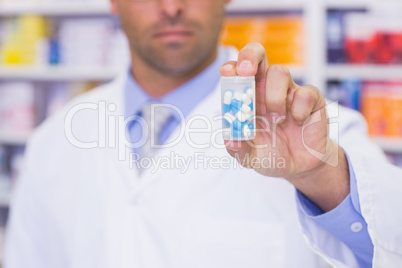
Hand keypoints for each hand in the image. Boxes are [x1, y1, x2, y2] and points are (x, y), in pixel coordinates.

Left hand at [220, 43, 349, 211]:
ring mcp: (289, 92)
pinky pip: (306, 92)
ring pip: (280, 72)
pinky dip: (299, 108)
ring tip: (276, 119)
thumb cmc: (270, 154)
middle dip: (250, 56)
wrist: (299, 167)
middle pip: (258, 55)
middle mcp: (266, 89)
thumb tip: (229, 139)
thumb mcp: (250, 157)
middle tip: (246, 71)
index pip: (237, 72)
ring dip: (274, 97)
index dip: (232, 67)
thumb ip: (238, 148)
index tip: (227, 73)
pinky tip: (298, 122)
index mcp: (247, 98)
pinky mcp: (312, 99)